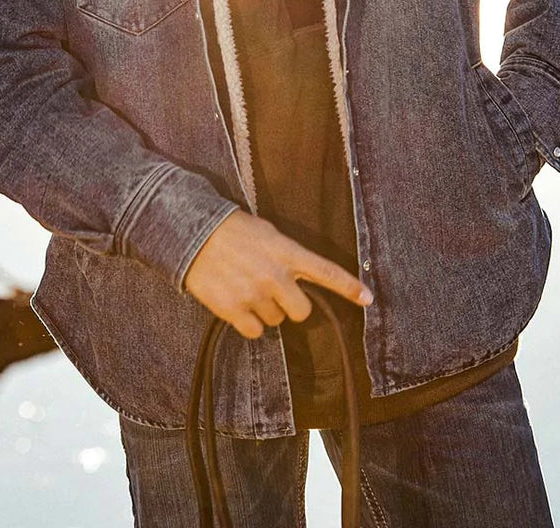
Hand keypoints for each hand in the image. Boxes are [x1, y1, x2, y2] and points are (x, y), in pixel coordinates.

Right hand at [185, 210, 372, 339]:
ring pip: (275, 321)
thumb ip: (285, 254)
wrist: (191, 233)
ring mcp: (255, 294)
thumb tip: (297, 276)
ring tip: (244, 288)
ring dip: (264, 310)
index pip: (326, 272)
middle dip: (290, 304)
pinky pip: (254, 331)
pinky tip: (235, 303)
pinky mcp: (234, 309)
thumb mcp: (266, 232)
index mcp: (286, 252)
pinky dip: (247, 323)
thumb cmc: (230, 229)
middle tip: (271, 291)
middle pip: (302, 311)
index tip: (368, 299)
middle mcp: (275, 276)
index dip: (350, 287)